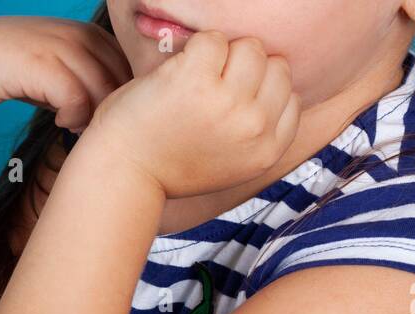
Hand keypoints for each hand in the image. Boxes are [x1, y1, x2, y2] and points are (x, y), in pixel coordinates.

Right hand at [0, 16, 131, 132]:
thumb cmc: (16, 69)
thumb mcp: (58, 69)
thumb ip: (87, 81)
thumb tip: (114, 111)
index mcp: (90, 33)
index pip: (128, 69)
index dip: (122, 100)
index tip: (104, 120)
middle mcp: (80, 34)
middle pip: (120, 81)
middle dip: (111, 111)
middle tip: (90, 128)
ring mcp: (63, 46)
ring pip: (102, 91)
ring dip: (92, 117)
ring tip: (73, 126)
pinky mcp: (45, 63)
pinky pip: (78, 99)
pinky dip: (72, 117)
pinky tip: (59, 121)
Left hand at [87, 33, 299, 197]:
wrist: (124, 173)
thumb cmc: (171, 163)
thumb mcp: (232, 160)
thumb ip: (259, 130)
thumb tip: (279, 80)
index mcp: (268, 151)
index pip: (291, 96)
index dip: (259, 92)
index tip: (228, 106)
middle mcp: (255, 128)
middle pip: (275, 66)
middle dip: (244, 72)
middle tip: (207, 94)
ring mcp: (228, 103)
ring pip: (249, 47)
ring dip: (222, 57)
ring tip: (192, 84)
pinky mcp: (197, 80)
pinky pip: (212, 40)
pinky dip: (193, 50)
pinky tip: (175, 77)